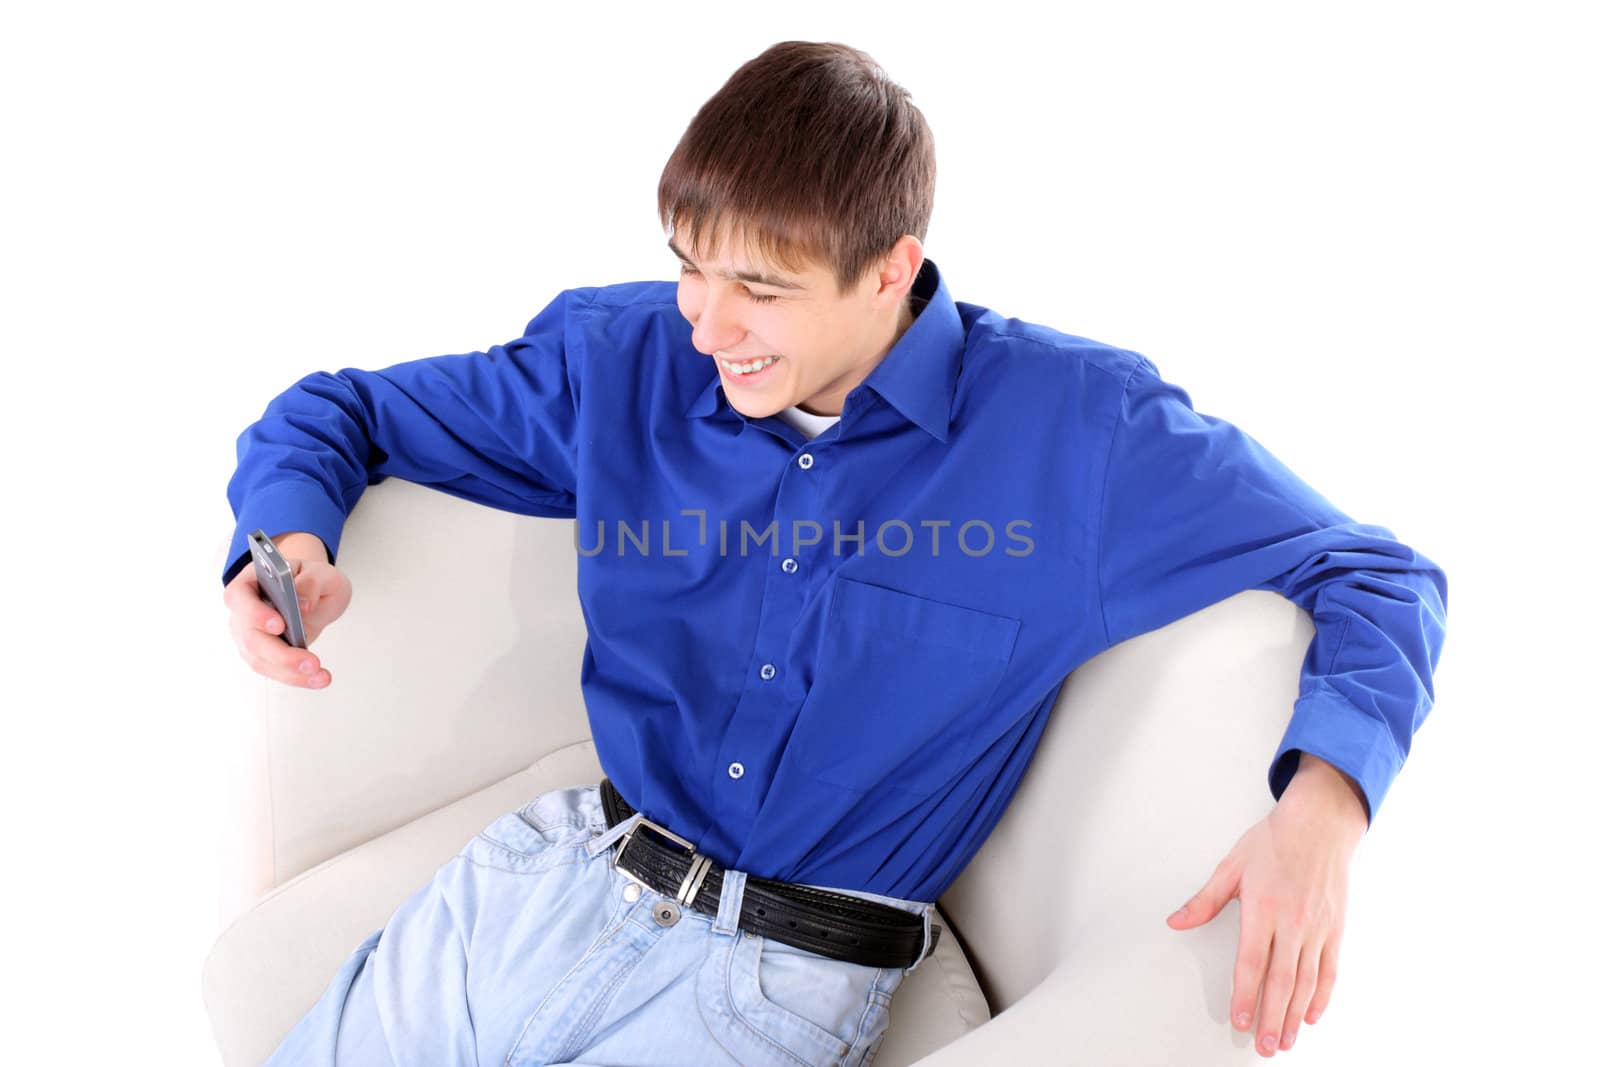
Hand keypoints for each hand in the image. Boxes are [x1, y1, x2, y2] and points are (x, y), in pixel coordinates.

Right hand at [223, 550, 351, 688]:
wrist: (316, 595)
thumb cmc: (312, 580)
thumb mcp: (321, 573)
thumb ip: (311, 582)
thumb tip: (303, 605)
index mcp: (250, 581)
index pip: (238, 597)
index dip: (254, 613)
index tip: (279, 625)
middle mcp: (243, 611)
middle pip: (249, 637)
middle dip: (280, 654)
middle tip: (310, 662)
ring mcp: (249, 635)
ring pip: (260, 660)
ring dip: (291, 672)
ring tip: (320, 675)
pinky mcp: (262, 654)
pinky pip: (274, 670)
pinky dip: (296, 677)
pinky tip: (317, 678)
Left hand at [1164, 760, 1364, 1056]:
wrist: (1320, 824)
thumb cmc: (1274, 842)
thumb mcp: (1232, 866)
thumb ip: (1205, 900)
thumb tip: (1176, 920)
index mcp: (1263, 908)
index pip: (1252, 961)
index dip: (1245, 994)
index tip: (1239, 1019)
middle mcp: (1293, 922)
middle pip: (1281, 980)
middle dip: (1271, 1017)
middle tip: (1263, 1046)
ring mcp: (1317, 928)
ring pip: (1306, 981)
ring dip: (1294, 1015)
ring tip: (1285, 1041)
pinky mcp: (1336, 929)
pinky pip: (1329, 970)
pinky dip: (1321, 996)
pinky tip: (1311, 1015)